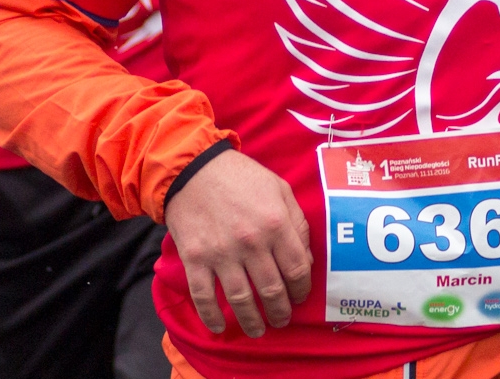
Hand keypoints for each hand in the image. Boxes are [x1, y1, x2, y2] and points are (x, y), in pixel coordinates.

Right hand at [164, 150, 312, 336]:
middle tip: (281, 320)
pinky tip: (218, 328)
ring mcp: (222, 253)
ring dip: (251, 321)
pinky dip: (211, 317)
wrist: (193, 169)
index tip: (300, 297)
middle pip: (272, 290)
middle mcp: (252, 243)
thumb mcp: (280, 189)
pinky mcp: (195, 259)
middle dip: (280, 312)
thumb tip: (306, 258)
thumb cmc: (241, 177)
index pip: (297, 269)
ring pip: (241, 300)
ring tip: (257, 330)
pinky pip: (205, 297)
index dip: (302, 289)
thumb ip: (297, 223)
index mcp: (276, 224)